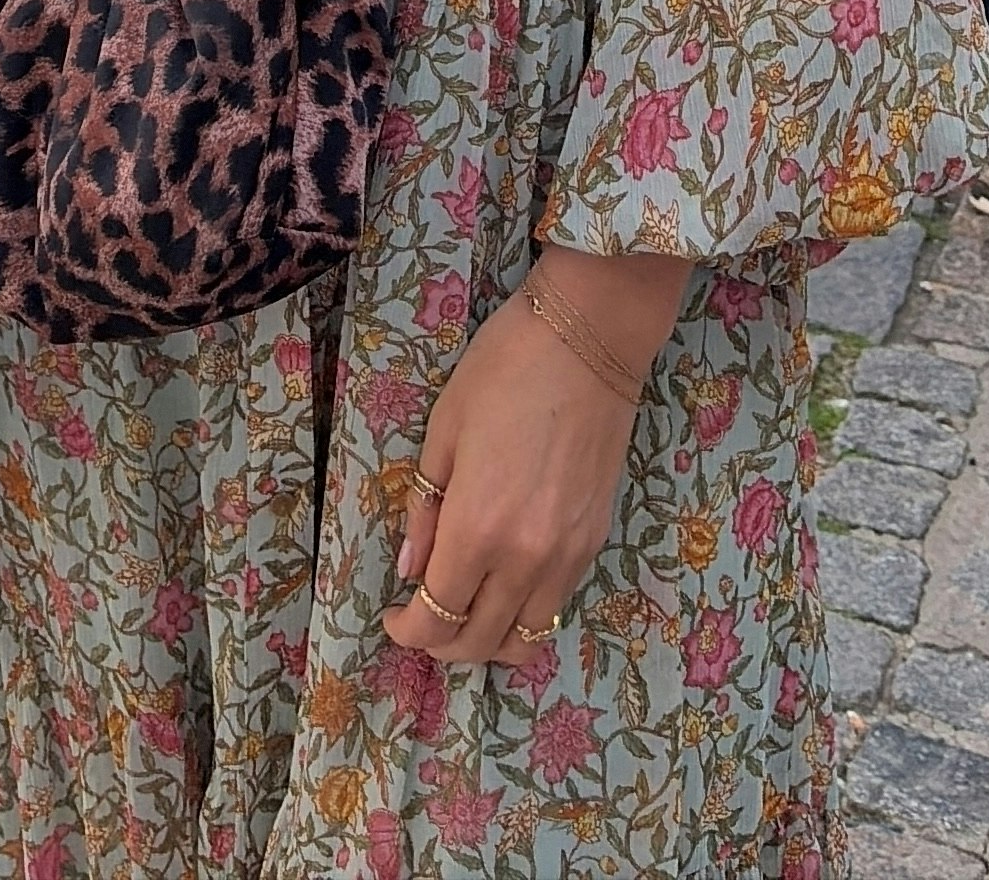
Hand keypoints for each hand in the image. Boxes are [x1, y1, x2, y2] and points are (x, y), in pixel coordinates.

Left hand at [384, 271, 661, 670]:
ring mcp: (567, 556)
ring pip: (526, 639)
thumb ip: (425, 509)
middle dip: (442, 645)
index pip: (438, 615)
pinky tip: (504, 587)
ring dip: (488, 642)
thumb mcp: (443, 431)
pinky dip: (524, 616)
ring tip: (464, 612)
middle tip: (421, 619)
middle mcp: (525, 559)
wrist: (588, 342)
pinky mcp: (595, 544)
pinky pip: (555, 607)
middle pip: (480, 642)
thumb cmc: (503, 371)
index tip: (393, 618)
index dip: (409, 630)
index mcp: (477, 528)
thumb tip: (411, 570)